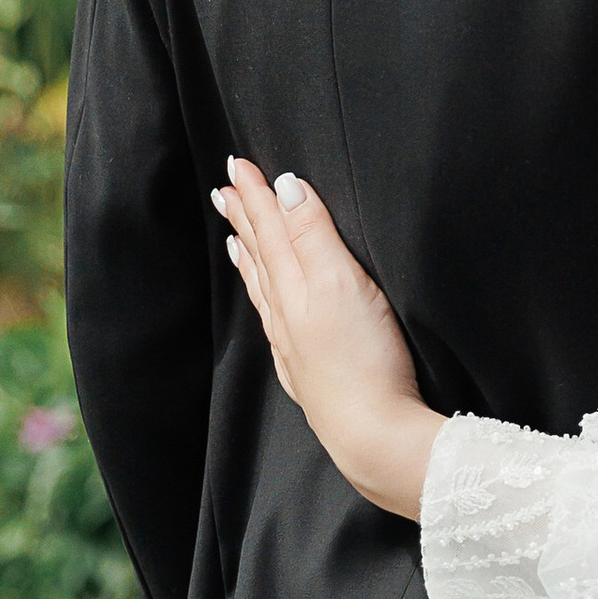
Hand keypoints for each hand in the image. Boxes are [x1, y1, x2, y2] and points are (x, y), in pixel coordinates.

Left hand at [213, 157, 445, 523]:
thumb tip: (286, 188)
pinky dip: (265, 297)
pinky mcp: (310, 369)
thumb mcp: (343, 284)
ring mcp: (295, 344)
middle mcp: (286, 314)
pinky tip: (269, 301)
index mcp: (295, 287)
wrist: (372, 433)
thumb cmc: (364, 359)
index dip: (255, 196)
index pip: (270, 230)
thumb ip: (315, 236)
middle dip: (245, 219)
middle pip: (261, 256)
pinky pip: (275, 319)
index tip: (237, 165)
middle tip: (225, 190)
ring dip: (251, 256)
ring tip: (236, 236)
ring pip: (265, 289)